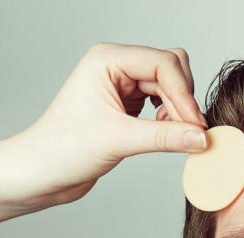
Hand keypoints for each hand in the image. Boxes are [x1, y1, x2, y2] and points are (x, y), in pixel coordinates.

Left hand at [7, 43, 208, 206]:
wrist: (40, 172)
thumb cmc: (63, 149)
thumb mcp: (119, 141)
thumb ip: (165, 137)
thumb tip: (202, 138)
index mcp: (107, 59)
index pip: (163, 63)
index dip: (184, 94)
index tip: (196, 127)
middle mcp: (115, 65)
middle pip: (171, 69)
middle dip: (183, 100)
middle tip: (189, 132)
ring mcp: (121, 83)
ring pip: (170, 85)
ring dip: (178, 110)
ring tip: (175, 137)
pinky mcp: (126, 103)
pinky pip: (162, 101)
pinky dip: (170, 118)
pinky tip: (166, 136)